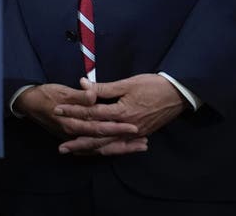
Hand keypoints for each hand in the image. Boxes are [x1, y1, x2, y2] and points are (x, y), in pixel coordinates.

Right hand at [14, 82, 140, 155]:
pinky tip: (122, 148)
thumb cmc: (46, 94)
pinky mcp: (76, 138)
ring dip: (121, 148)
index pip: (99, 128)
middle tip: (144, 142)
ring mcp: (75, 138)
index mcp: (73, 123)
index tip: (134, 127)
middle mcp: (75, 134)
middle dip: (124, 144)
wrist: (28, 102)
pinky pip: (95, 148)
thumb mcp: (62, 91)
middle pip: (103, 143)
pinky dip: (110, 148)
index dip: (117, 128)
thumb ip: (80, 95)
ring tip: (140, 147)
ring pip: (101, 148)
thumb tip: (94, 96)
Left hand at [54, 75, 185, 155]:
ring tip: (74, 153)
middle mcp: (126, 127)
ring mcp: (134, 134)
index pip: (91, 113)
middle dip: (78, 141)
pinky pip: (120, 147)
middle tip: (61, 147)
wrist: (178, 95)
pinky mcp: (140, 136)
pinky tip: (96, 152)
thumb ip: (103, 88)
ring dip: (90, 150)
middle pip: (97, 137)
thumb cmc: (152, 86)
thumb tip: (82, 83)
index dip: (73, 111)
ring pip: (108, 146)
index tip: (57, 110)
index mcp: (121, 112)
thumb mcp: (127, 84)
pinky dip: (107, 151)